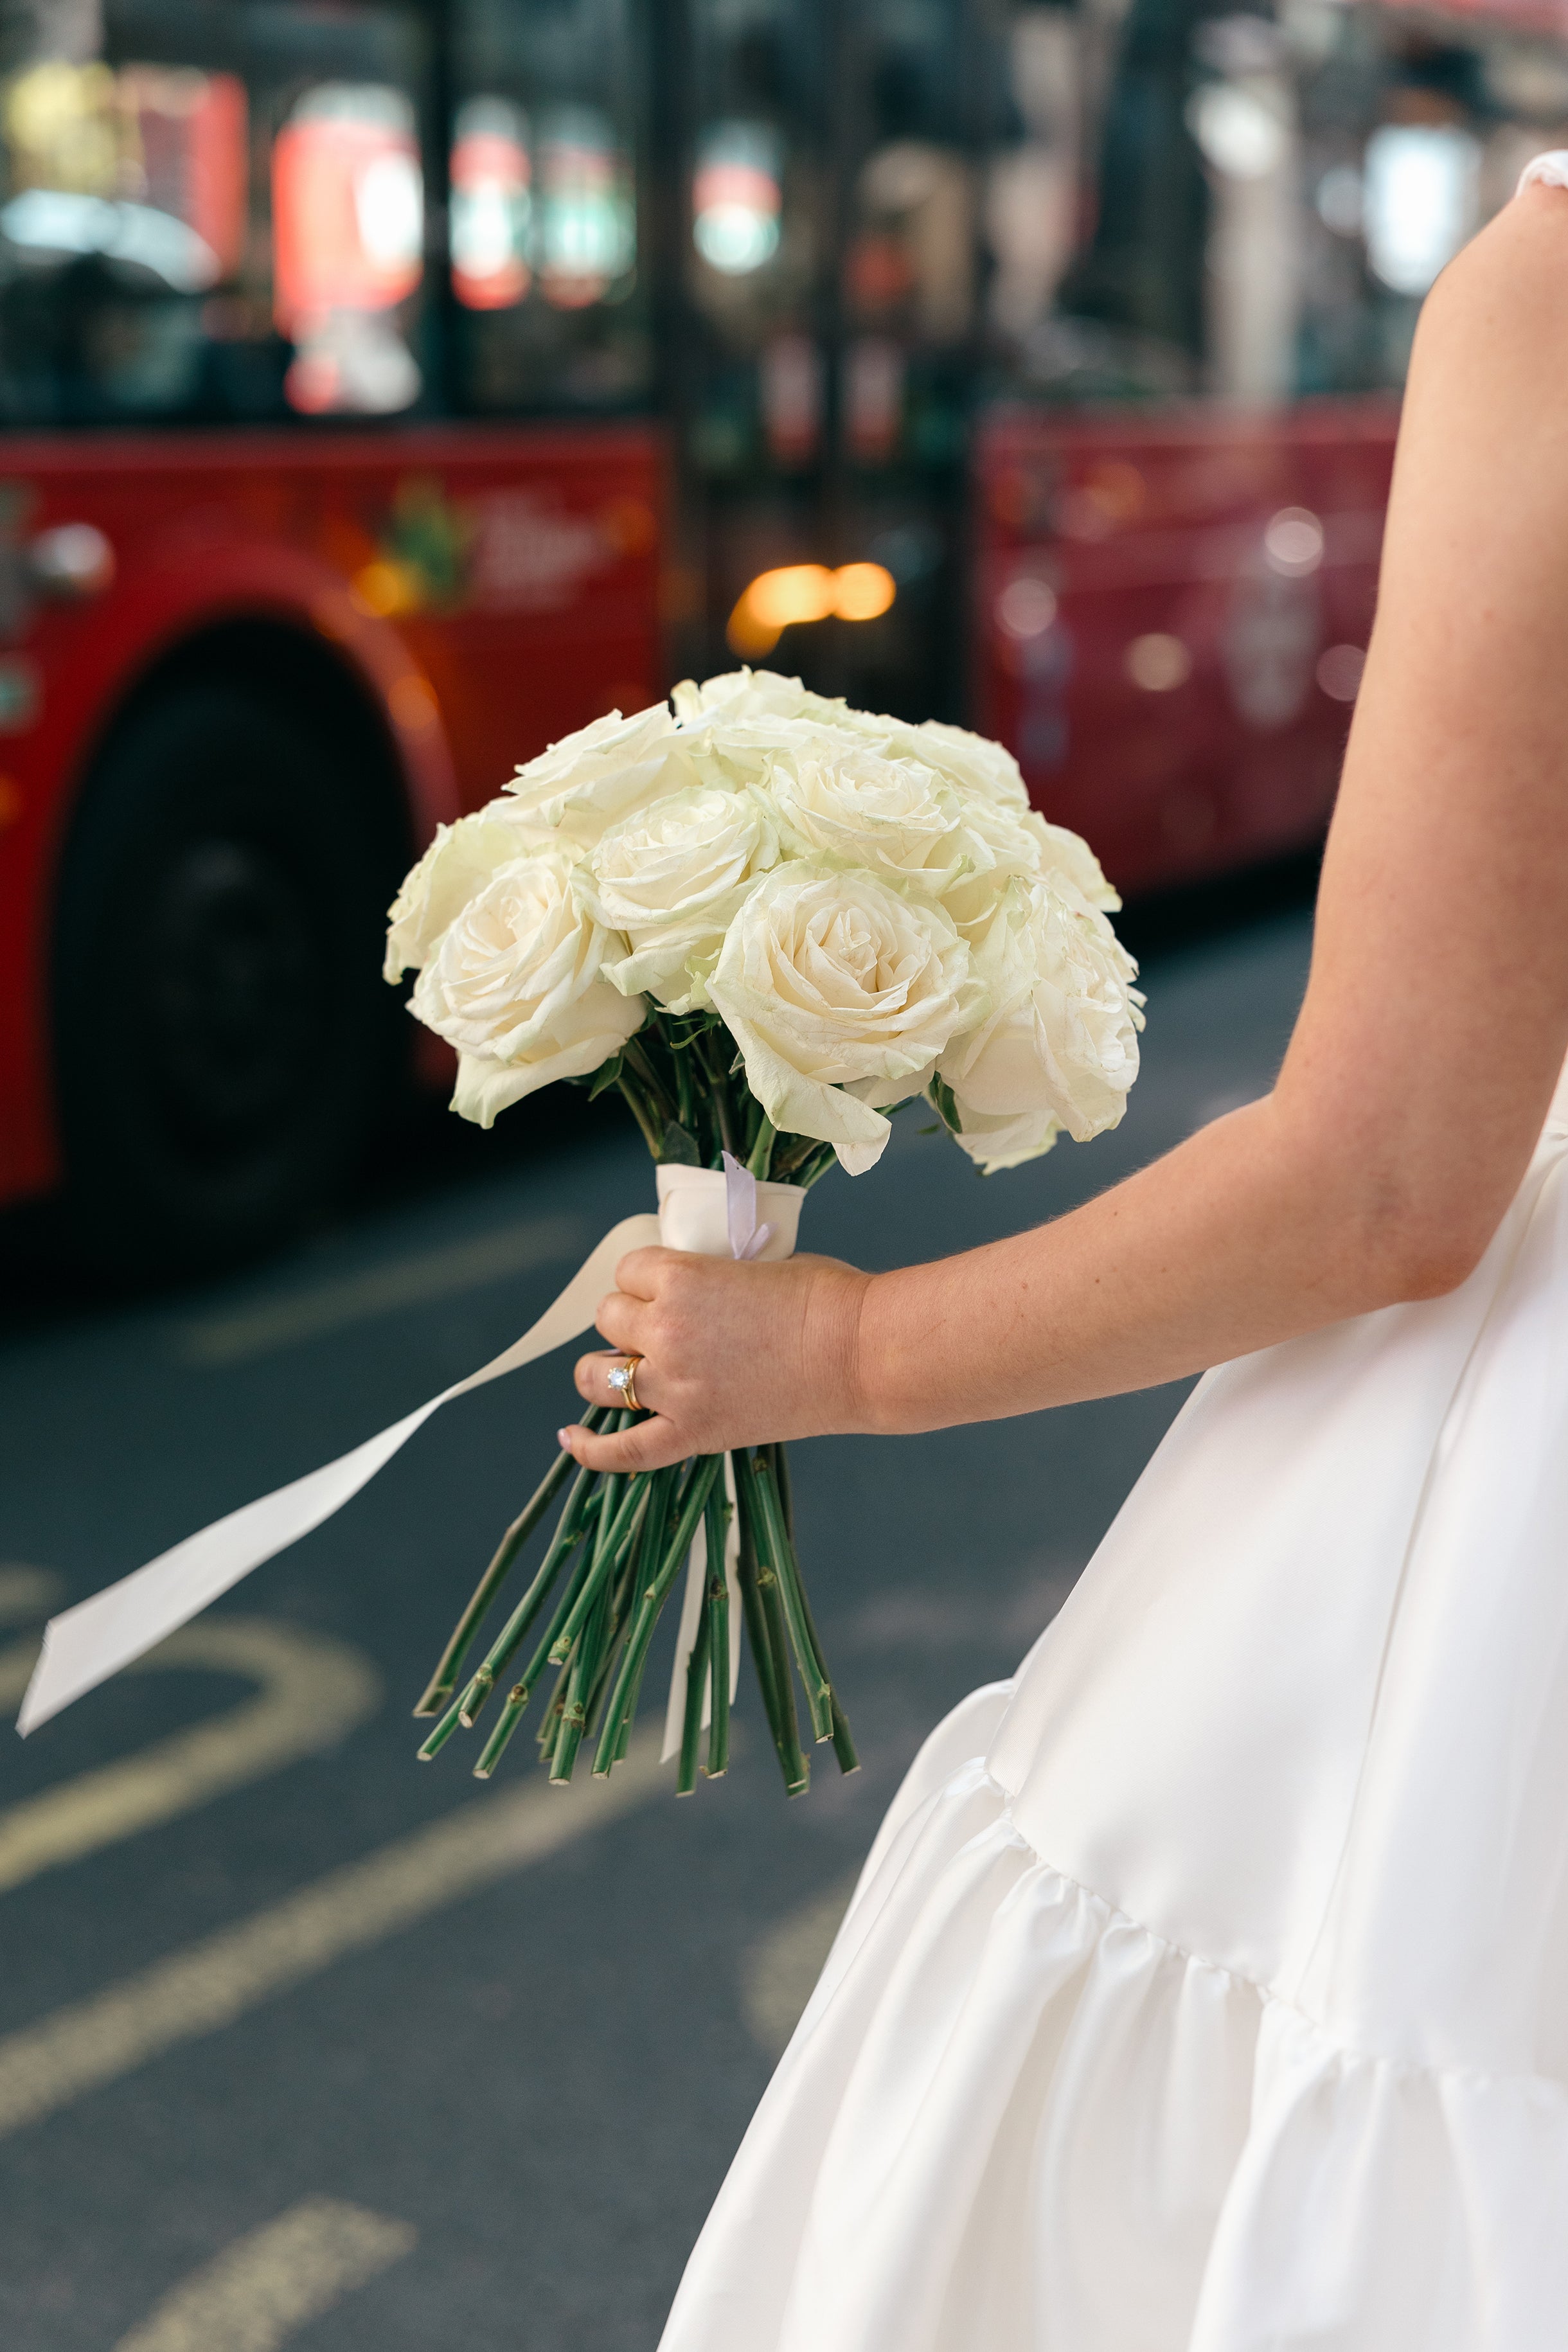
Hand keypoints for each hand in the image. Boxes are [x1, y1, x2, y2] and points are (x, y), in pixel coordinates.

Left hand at [561, 1246, 871, 1472]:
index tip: (666, 1285)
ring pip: (598, 1377)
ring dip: (604, 1370)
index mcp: (680, 1279)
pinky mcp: (693, 1433)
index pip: (629, 1270)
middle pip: (610, 1318)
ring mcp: (675, 1387)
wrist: (862, 1353)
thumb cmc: (824, 1299)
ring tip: (621, 1369)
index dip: (646, 1278)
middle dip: (631, 1319)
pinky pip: (624, 1451)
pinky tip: (571, 1439)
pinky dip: (591, 1448)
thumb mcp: (756, 1263)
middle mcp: (666, 1331)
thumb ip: (711, 1277)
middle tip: (665, 1326)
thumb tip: (695, 1289)